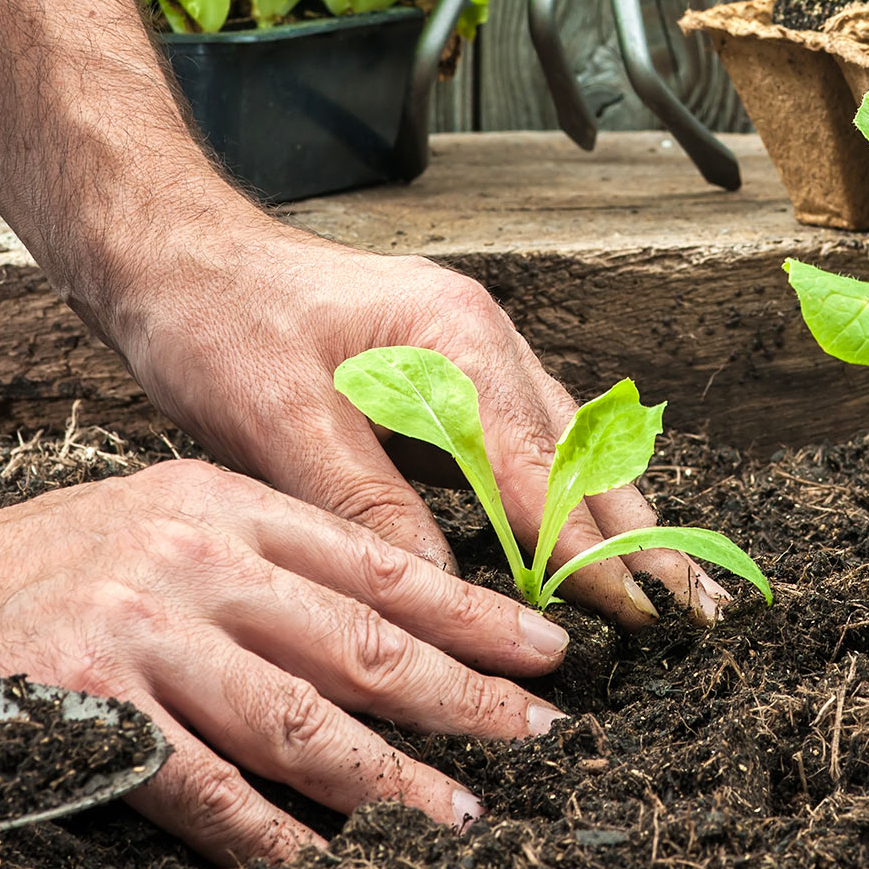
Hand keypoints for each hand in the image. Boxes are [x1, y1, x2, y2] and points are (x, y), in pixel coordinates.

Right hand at [0, 459, 571, 863]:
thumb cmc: (20, 577)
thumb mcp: (147, 523)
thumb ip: (251, 564)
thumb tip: (372, 635)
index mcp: (216, 503)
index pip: (374, 561)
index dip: (470, 611)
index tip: (544, 648)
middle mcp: (189, 558)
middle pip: (361, 639)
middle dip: (465, 694)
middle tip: (538, 735)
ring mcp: (141, 635)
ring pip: (302, 719)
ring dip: (391, 777)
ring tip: (458, 815)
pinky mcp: (90, 710)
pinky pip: (208, 789)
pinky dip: (271, 832)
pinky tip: (319, 859)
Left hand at [89, 232, 738, 625]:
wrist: (172, 252)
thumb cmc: (214, 319)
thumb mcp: (276, 419)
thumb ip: (364, 503)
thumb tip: (437, 591)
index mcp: (454, 340)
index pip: (543, 471)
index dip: (591, 552)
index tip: (636, 615)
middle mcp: (480, 339)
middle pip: (584, 454)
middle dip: (641, 537)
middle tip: (696, 613)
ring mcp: (470, 350)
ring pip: (570, 445)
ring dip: (617, 517)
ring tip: (670, 586)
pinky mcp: (448, 369)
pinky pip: (531, 438)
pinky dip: (569, 493)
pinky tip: (589, 535)